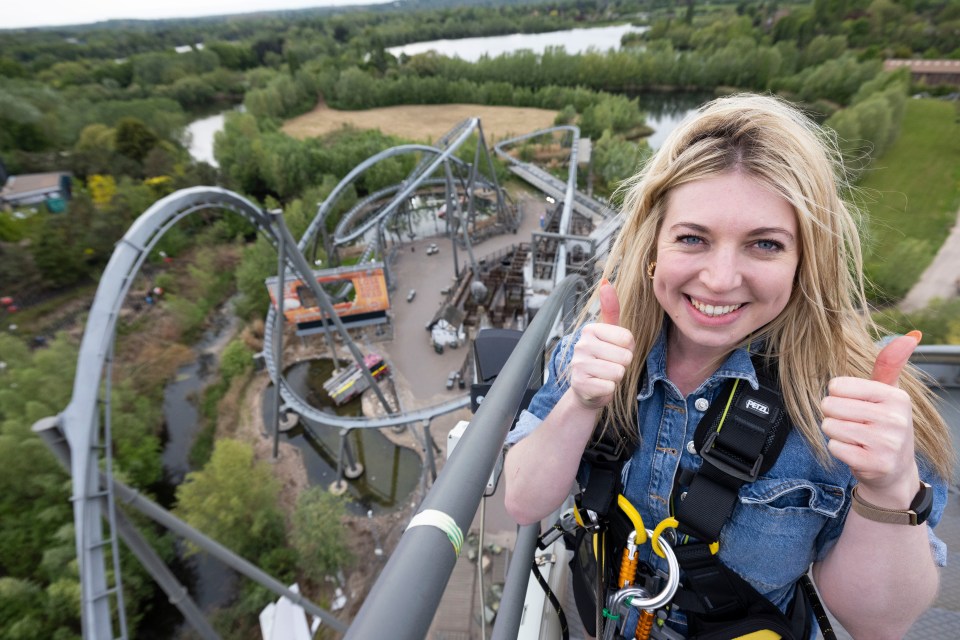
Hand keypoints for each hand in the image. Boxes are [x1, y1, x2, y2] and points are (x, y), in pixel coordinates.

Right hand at [568, 279, 634, 409]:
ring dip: (616, 377)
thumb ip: (611, 309)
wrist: (586, 388)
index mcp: (590, 329)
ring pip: (618, 372)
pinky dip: (608, 389)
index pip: (628, 339)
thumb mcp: (609, 332)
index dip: (628, 349)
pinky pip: (610, 387)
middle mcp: (581, 344)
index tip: (615, 350)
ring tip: (604, 375)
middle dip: (622, 364)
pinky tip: (598, 386)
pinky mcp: (580, 384)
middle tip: (609, 365)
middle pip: (625, 356)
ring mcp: (578, 365)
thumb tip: (606, 281)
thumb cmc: (602, 357)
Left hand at [821, 332, 921, 502]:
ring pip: (829, 426)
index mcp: (895, 397)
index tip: (856, 405)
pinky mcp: (874, 464)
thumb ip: (889, 365)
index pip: (838, 386)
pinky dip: (839, 450)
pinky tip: (857, 452)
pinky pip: (834, 447)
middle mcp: (894, 419)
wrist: (896, 470)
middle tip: (854, 423)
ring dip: (836, 433)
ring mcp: (886, 443)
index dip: (838, 396)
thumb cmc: (885, 425)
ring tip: (856, 438)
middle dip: (834, 415)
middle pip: (829, 406)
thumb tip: (909, 335)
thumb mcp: (889, 394)